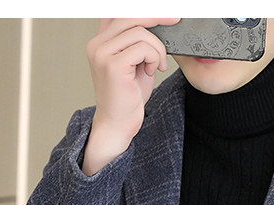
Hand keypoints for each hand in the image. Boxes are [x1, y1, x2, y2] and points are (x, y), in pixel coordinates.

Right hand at [85, 18, 180, 145]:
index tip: (165, 13)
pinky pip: (143, 48)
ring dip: (157, 48)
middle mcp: (97, 45)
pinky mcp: (113, 66)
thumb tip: (158, 22)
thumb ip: (140, 43)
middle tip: (176, 21)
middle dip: (157, 17)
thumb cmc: (128, 98)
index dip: (144, 11)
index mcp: (100, 42)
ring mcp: (103, 54)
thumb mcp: (135, 63)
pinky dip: (154, 58)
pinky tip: (152, 71)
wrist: (118, 124)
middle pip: (130, 16)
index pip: (121, 14)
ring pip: (140, 32)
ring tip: (157, 65)